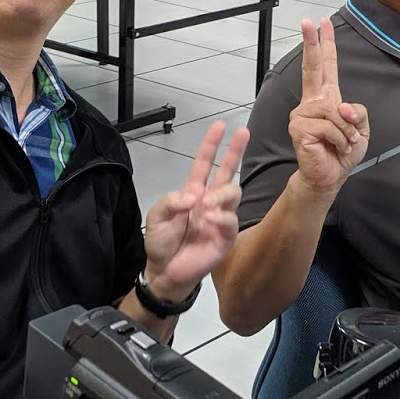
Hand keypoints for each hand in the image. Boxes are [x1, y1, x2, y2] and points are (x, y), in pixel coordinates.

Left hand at [142, 120, 249, 297]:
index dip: (211, 145)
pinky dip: (221, 217)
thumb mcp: (157, 216)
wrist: (165, 272)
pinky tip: (210, 218)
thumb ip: (171, 201)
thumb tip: (193, 196)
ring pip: (232, 194)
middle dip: (235, 151)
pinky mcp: (225, 237)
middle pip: (227, 172)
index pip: (204, 164)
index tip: (220, 126)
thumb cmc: (161, 243)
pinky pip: (230, 221)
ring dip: (222, 193)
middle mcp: (209, 201)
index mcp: (192, 192)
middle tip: (243, 133)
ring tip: (207, 204)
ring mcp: (219, 218)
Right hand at [289, 18, 369, 196]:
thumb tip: (341, 107)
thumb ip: (357, 112)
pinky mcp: (299, 127)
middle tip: (307, 22)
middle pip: (311, 67)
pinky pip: (329, 127)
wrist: (330, 176)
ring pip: (334, 111)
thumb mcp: (361, 129)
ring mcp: (303, 114)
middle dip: (311, 43)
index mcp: (327, 98)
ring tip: (344, 143)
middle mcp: (312, 102)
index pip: (326, 66)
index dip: (324, 45)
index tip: (320, 23)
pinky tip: (335, 147)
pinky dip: (339, 139)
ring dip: (346, 131)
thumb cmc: (342, 152)